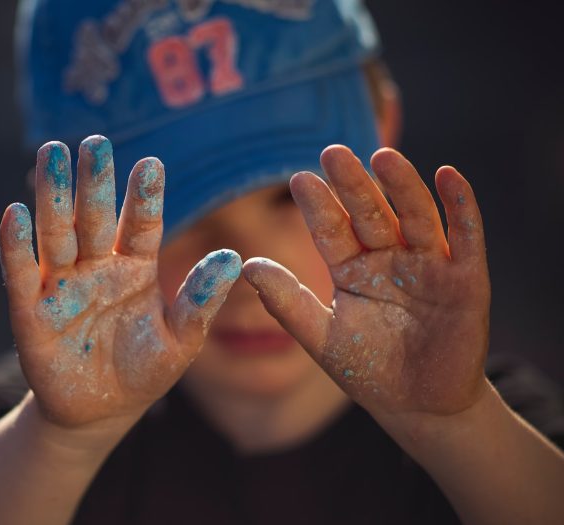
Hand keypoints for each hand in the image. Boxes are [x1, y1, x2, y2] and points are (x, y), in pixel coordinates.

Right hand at [0, 136, 240, 428]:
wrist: (101, 411)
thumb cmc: (145, 371)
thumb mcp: (181, 340)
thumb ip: (200, 301)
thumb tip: (233, 259)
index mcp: (135, 268)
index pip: (140, 224)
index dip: (144, 196)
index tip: (152, 164)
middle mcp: (96, 267)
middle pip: (93, 217)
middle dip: (94, 181)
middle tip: (94, 142)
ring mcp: (61, 286)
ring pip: (56, 233)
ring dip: (53, 196)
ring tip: (53, 154)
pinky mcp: (30, 312)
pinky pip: (21, 274)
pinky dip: (16, 246)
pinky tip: (15, 214)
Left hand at [243, 146, 489, 417]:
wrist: (417, 407)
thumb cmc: (368, 370)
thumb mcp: (322, 338)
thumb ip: (287, 302)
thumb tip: (246, 264)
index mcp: (353, 269)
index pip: (332, 231)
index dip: (319, 207)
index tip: (299, 180)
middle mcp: (389, 259)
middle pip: (371, 214)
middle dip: (353, 185)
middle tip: (333, 152)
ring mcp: (428, 266)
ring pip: (415, 216)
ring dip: (401, 186)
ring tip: (382, 157)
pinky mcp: (466, 280)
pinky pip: (465, 237)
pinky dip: (460, 207)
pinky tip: (447, 176)